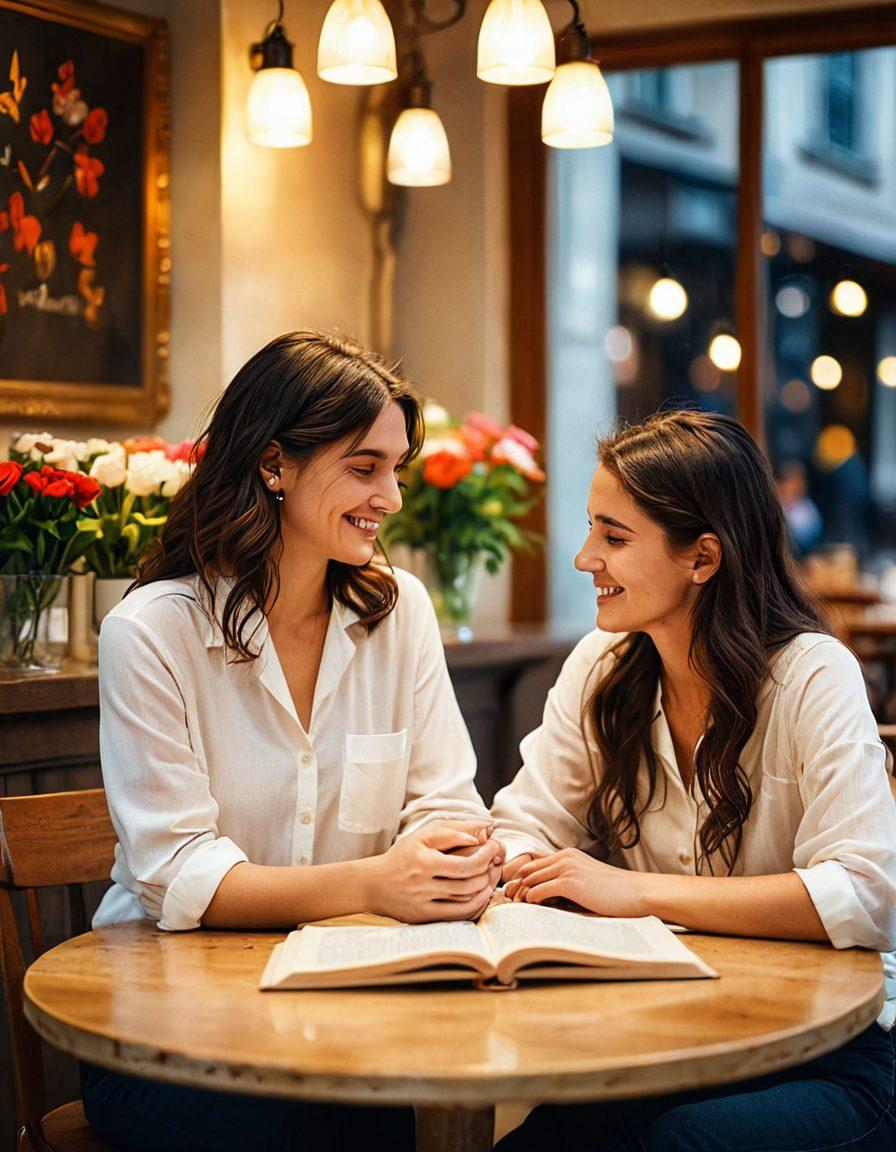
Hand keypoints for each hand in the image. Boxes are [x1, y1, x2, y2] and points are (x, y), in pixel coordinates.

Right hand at [366, 820, 504, 922]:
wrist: (373, 884)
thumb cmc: (401, 856)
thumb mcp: (421, 837)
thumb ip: (449, 833)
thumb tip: (476, 838)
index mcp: (424, 862)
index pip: (466, 864)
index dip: (486, 857)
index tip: (495, 847)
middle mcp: (423, 884)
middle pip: (468, 884)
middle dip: (488, 872)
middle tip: (496, 862)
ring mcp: (423, 903)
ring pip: (465, 900)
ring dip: (484, 889)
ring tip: (491, 876)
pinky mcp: (423, 917)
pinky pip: (456, 915)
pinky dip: (474, 906)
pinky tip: (482, 895)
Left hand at [503, 849, 650, 916]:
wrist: (636, 892)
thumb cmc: (614, 892)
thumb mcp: (587, 878)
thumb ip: (568, 880)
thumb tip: (548, 894)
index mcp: (568, 855)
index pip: (534, 862)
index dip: (521, 876)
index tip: (515, 891)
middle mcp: (564, 857)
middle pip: (528, 869)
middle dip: (516, 885)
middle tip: (509, 901)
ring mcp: (567, 868)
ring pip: (531, 879)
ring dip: (521, 894)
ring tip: (516, 907)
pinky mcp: (570, 882)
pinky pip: (539, 890)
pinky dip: (531, 899)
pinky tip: (531, 908)